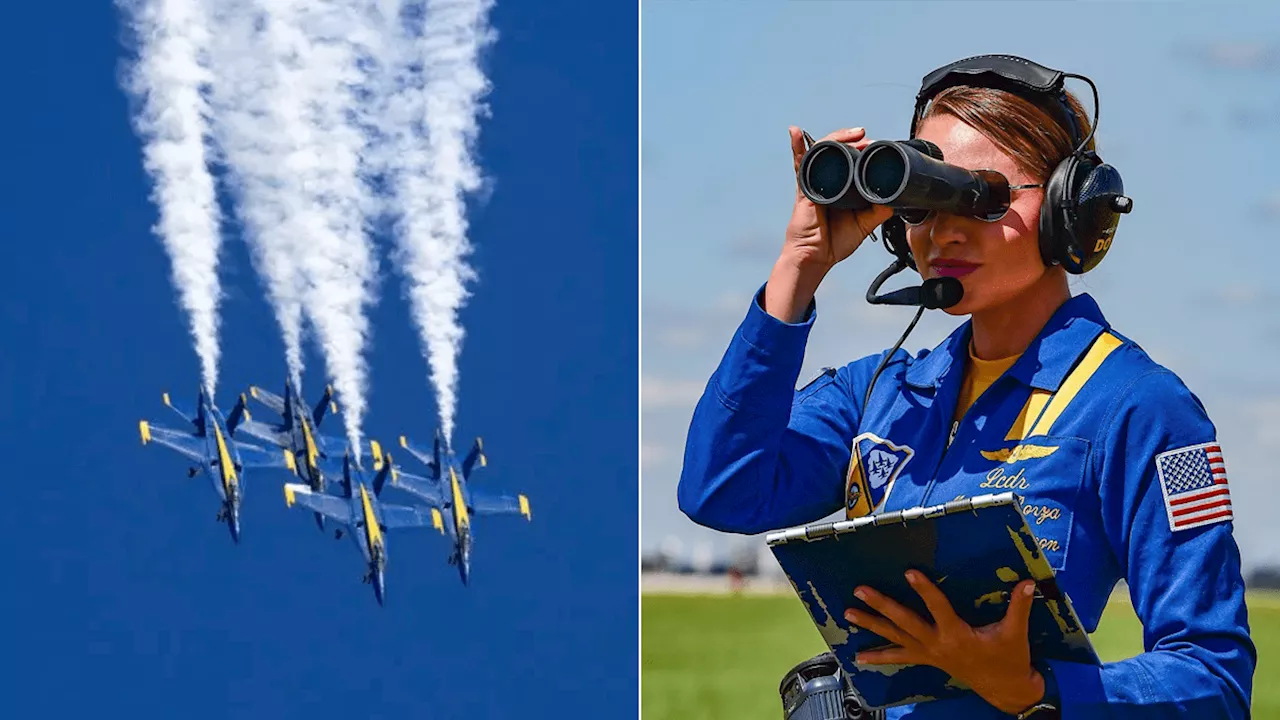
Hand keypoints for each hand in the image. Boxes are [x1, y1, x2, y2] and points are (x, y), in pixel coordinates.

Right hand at [763, 127, 894, 322]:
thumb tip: (896, 198)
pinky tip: (795, 131)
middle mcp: (827, 180)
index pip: (852, 160)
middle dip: (853, 139)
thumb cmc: (833, 242)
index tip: (876, 146)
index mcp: (842, 186)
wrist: (816, 258)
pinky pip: (799, 163)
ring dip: (837, 138)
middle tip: (868, 138)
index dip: (863, 150)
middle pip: (838, 150)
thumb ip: (879, 211)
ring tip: (854, 134)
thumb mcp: (865, 224)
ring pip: (823, 151)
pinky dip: (796, 146)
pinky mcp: (804, 188)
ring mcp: (814, 182)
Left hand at [843, 571, 1045, 714]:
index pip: (938, 608)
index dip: (925, 590)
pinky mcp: (927, 660)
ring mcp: (929, 654)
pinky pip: (899, 658)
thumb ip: (1020, 606)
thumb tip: (1029, 582)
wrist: (1005, 689)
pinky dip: (879, 657)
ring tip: (848, 614)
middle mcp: (938, 644)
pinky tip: (860, 657)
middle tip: (861, 591)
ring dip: (871, 625)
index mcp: (958, 635)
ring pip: (895, 638)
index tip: (909, 572)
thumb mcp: (1016, 633)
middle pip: (905, 623)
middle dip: (882, 606)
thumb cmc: (1010, 658)